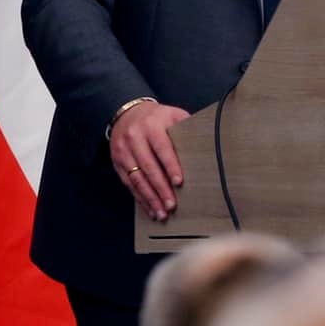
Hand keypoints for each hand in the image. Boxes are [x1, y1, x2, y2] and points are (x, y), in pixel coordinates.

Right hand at [110, 101, 188, 220]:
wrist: (126, 113)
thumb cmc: (156, 118)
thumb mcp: (172, 115)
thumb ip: (185, 127)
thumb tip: (207, 144)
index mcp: (152, 125)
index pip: (162, 148)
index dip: (170, 166)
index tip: (179, 182)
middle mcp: (135, 138)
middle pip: (148, 167)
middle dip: (160, 188)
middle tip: (171, 205)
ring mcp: (123, 151)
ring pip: (136, 178)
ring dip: (149, 198)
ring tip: (161, 213)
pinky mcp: (117, 162)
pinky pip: (128, 184)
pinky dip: (140, 198)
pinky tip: (150, 209)